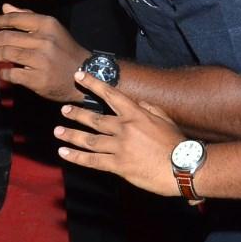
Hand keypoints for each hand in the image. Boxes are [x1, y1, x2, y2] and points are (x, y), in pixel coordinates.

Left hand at [0, 4, 89, 103]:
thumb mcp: (52, 29)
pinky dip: (2, 73)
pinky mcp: (38, 79)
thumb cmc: (65, 50)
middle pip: (6, 37)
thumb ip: (28, 17)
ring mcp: (41, 60)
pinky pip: (12, 74)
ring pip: (6, 54)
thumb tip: (4, 7)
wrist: (85, 75)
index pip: (15, 18)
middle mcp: (44, 40)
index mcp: (47, 24)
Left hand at [54, 73, 184, 197]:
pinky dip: (76, 156)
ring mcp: (120, 147)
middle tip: (64, 110)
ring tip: (58, 131)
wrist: (182, 166)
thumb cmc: (176, 143)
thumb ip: (148, 108)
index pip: (110, 94)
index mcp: (136, 114)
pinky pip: (92, 161)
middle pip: (94, 119)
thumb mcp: (164, 118)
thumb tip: (136, 101)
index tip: (79, 75)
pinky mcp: (118, 166)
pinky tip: (64, 153)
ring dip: (71, 134)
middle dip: (77, 114)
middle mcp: (124, 128)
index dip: (93, 83)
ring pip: (89, 139)